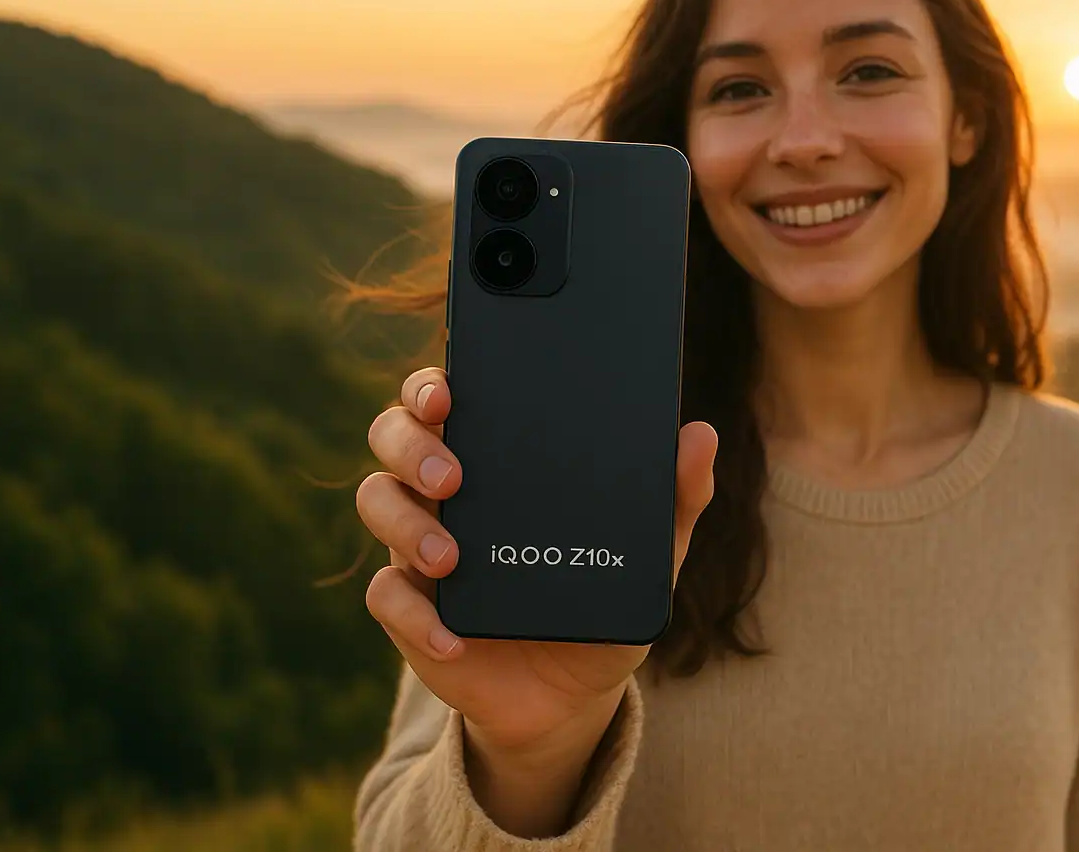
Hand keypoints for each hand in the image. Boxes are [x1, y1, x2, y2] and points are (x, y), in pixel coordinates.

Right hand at [357, 367, 716, 833]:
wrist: (573, 694)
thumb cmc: (602, 596)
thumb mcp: (650, 551)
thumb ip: (676, 495)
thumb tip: (701, 435)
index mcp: (496, 456)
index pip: (446, 396)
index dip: (431, 383)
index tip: (447, 391)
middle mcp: (446, 489)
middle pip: (393, 435)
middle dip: (412, 445)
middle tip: (452, 475)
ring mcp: (420, 546)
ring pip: (377, 502)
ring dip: (405, 525)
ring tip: (453, 558)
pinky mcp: (411, 611)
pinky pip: (385, 597)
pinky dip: (414, 614)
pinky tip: (453, 636)